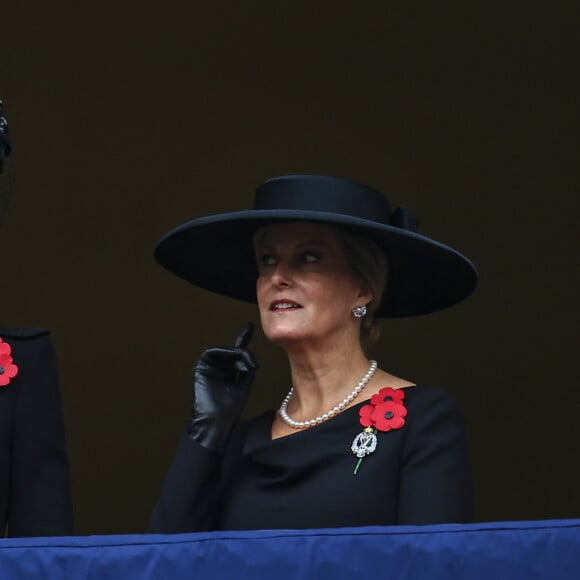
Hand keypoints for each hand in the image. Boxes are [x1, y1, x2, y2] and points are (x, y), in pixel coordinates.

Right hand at [188, 323, 257, 450]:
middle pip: (233, 352)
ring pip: (224, 350)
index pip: (237, 353)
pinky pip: (212, 352)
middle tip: (253, 364)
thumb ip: (247, 368)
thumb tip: (249, 358)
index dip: (243, 338)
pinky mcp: (201, 367)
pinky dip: (225, 353)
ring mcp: (209, 368)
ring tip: (246, 366)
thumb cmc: (230, 410)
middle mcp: (219, 368)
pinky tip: (234, 360)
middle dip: (244, 355)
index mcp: (229, 373)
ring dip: (237, 354)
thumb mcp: (245, 385)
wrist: (216, 422)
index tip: (249, 327)